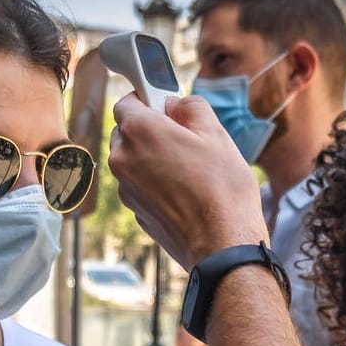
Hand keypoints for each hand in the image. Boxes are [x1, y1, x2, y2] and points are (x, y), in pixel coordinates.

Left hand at [105, 93, 267, 269]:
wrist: (222, 245)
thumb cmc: (222, 190)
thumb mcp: (216, 133)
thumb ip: (191, 107)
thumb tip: (176, 105)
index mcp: (139, 131)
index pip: (127, 101)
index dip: (148, 100)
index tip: (166, 107)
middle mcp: (123, 158)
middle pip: (127, 132)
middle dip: (151, 131)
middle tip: (185, 139)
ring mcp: (126, 188)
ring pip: (133, 161)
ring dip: (153, 158)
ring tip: (189, 170)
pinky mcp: (136, 211)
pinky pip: (140, 186)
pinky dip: (156, 183)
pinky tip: (185, 192)